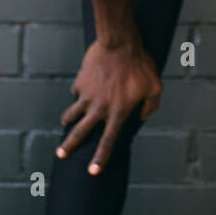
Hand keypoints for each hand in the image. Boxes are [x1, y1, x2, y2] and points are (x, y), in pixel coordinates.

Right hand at [56, 38, 161, 174]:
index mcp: (118, 112)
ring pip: (72, 114)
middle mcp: (100, 108)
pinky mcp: (80, 82)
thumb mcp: (155, 86)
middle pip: (80, 133)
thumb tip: (144, 116)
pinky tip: (83, 88)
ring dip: (67, 121)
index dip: (100, 158)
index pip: (108, 141)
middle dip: (69, 146)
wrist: (119, 42)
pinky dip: (78, 93)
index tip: (92, 171)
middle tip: (61, 154)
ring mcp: (87, 95)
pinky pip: (76, 92)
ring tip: (65, 123)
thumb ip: (151, 105)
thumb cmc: (140, 64)